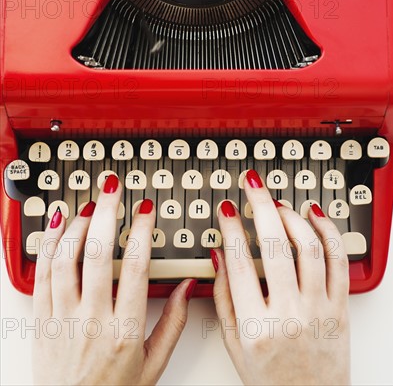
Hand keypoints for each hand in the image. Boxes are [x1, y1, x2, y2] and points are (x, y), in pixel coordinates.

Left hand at [33, 174, 195, 385]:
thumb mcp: (154, 363)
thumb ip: (175, 322)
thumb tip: (188, 285)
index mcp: (125, 330)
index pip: (135, 266)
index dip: (141, 230)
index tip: (145, 209)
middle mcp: (92, 319)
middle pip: (97, 252)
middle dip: (107, 212)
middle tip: (114, 189)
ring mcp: (63, 318)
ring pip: (66, 258)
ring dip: (78, 224)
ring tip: (91, 205)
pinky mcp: (43, 319)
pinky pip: (43, 274)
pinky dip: (49, 244)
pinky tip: (58, 224)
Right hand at [212, 170, 349, 385]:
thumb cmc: (269, 377)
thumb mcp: (233, 344)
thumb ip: (223, 297)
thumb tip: (219, 254)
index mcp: (256, 326)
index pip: (239, 263)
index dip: (231, 228)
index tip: (227, 209)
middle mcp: (289, 314)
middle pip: (274, 245)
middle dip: (260, 205)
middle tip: (252, 184)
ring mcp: (319, 309)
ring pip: (309, 247)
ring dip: (292, 216)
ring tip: (278, 203)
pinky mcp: (341, 307)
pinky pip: (338, 261)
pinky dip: (328, 232)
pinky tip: (314, 215)